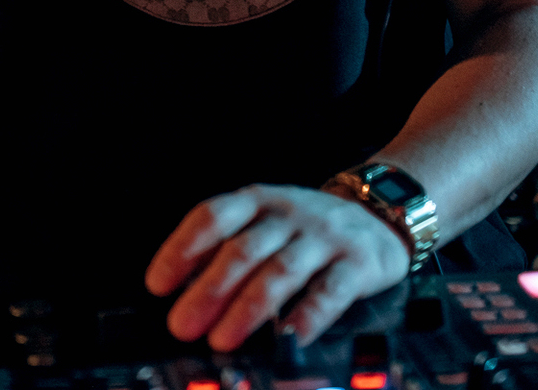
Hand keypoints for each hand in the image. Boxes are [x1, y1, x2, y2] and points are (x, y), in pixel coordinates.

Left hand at [144, 184, 409, 351]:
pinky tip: (288, 337)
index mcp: (257, 200)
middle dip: (208, 290)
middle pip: (241, 250)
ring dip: (247, 308)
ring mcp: (323, 237)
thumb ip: (230, 246)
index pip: (211, 217)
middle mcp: (287, 214)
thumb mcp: (266, 221)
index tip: (157, 284)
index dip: (181, 249)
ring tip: (222, 337)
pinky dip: (307, 315)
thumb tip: (185, 288)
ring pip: (280, 271)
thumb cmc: (309, 226)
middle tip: (182, 324)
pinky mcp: (357, 264)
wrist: (380, 212)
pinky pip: (329, 291)